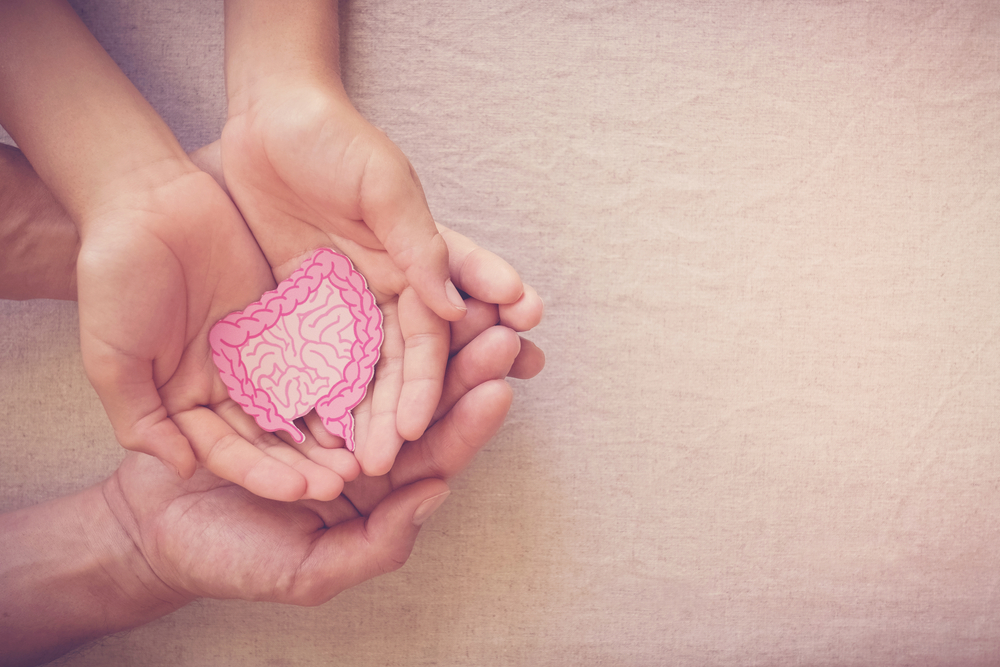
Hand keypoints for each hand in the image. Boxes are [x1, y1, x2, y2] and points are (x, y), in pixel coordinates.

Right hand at [77, 164, 358, 501]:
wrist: (145, 201)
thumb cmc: (115, 278)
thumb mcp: (111, 356)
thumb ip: (141, 417)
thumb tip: (183, 468)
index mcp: (183, 402)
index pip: (229, 452)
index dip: (262, 474)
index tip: (299, 492)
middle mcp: (225, 385)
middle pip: (270, 436)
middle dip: (304, 462)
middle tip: (345, 481)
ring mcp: (256, 352)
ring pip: (298, 400)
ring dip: (327, 428)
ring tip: (364, 451)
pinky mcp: (282, 317)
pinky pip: (315, 350)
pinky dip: (337, 375)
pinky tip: (369, 394)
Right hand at [104, 321, 534, 603]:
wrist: (149, 522)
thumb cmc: (225, 557)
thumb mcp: (305, 570)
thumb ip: (376, 545)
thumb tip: (437, 495)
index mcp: (376, 487)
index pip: (433, 453)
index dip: (467, 422)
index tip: (499, 388)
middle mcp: (361, 437)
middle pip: (422, 399)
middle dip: (462, 365)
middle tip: (499, 330)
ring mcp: (327, 398)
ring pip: (388, 361)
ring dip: (429, 330)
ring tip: (465, 298)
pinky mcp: (290, 366)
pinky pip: (334, 339)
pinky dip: (366, 313)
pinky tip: (396, 282)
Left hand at [219, 83, 535, 473]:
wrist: (271, 115)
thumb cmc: (337, 140)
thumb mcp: (385, 186)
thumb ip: (419, 246)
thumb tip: (455, 310)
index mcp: (416, 268)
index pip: (429, 337)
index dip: (427, 382)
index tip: (418, 425)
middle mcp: (385, 293)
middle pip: (394, 368)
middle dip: (394, 415)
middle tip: (385, 463)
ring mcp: (341, 303)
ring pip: (353, 373)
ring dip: (355, 419)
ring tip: (349, 467)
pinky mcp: (298, 305)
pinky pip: (303, 357)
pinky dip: (306, 394)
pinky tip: (302, 435)